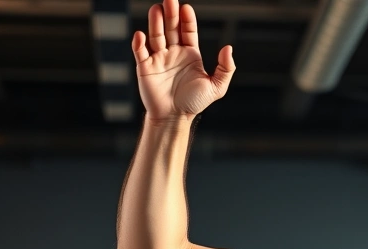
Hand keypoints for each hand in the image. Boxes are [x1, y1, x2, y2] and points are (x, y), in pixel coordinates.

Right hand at [132, 0, 234, 121]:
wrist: (175, 118)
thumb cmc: (195, 103)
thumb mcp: (217, 87)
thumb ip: (226, 68)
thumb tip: (228, 47)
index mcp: (190, 54)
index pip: (188, 31)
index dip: (187, 19)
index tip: (186, 7)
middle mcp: (173, 53)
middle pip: (171, 28)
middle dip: (170, 14)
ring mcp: (158, 59)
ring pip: (156, 36)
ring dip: (155, 23)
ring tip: (156, 9)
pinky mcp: (145, 68)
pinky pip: (141, 53)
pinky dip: (139, 44)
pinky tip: (141, 35)